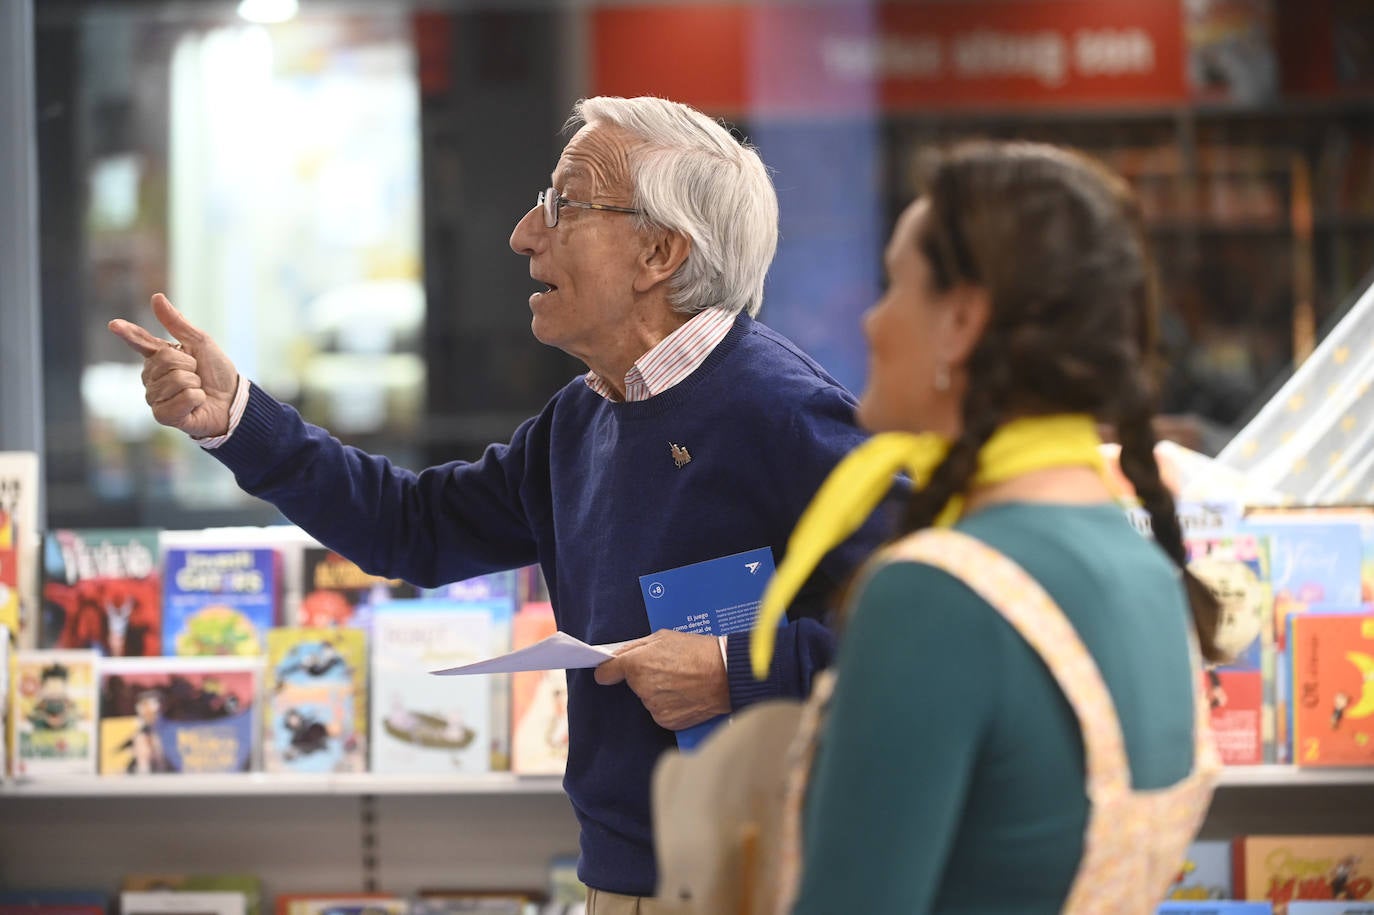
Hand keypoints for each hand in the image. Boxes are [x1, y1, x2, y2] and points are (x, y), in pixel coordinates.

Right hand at [108, 293, 239, 438]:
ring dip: (195, 384)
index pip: (140, 342)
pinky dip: (197, 399)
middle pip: (166, 360)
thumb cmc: (216, 372)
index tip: (114, 324)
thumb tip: (155, 297)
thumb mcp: (199, 343)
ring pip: (176, 380)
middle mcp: (151, 378)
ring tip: (198, 390)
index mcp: (159, 357)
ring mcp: (155, 398)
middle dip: (190, 366)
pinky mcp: (163, 416)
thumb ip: (177, 323)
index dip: (128, 333)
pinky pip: (183, 399)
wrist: (232, 400)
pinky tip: (196, 405)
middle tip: (198, 375)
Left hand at [594, 629, 729, 730]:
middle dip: (645, 677)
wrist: (726, 674)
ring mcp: (653, 707)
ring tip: (682, 682)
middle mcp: (641, 687)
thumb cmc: (698, 651)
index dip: (609, 671)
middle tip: (669, 669)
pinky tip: (686, 695)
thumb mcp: (665, 636)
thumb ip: (636, 647)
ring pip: (648, 698)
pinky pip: (661, 711)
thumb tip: (617, 656)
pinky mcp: (666, 720)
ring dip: (659, 692)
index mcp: (637, 664)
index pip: (606, 673)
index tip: (610, 672)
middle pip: (633, 684)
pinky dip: (670, 705)